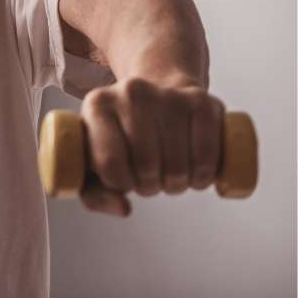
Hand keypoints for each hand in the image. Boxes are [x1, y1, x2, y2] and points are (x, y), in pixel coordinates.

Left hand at [79, 77, 223, 215]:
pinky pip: (206, 155)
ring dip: (177, 183)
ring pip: (177, 164)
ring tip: (169, 175)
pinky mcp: (201, 101)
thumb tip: (124, 208)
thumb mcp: (95, 162)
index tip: (125, 180)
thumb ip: (95, 195)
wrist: (156, 94)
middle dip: (150, 186)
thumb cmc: (121, 136)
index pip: (110, 163)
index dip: (121, 184)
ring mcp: (167, 94)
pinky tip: (194, 174)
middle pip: (146, 165)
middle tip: (150, 180)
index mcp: (97, 105)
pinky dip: (203, 176)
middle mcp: (130, 92)